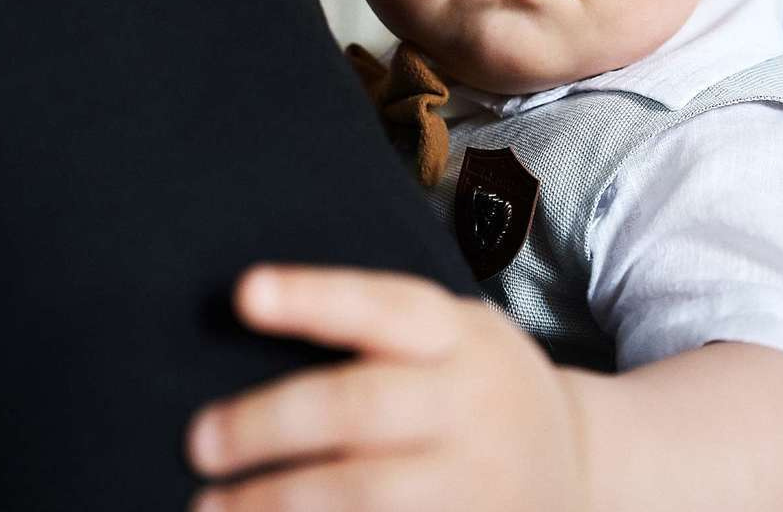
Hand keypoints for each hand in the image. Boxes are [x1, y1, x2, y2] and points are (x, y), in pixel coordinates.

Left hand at [186, 265, 588, 511]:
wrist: (583, 469)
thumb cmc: (479, 390)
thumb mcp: (458, 335)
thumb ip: (378, 332)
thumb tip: (248, 320)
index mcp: (460, 337)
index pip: (383, 306)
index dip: (314, 298)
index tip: (244, 292)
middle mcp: (471, 404)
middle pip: (361, 407)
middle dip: (270, 424)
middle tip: (200, 440)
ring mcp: (475, 482)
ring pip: (368, 494)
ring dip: (279, 502)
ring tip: (211, 506)